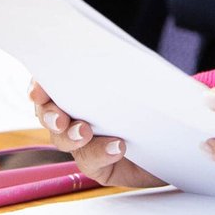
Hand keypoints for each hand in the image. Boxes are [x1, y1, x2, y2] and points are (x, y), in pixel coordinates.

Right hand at [29, 81, 163, 188]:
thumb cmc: (154, 99)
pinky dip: (101, 153)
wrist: (176, 136)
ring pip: (64, 141)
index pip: (48, 84)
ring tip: (85, 132)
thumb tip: (112, 49)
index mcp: (77, 89)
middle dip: (50, 116)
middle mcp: (74, 115)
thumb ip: (123, 68)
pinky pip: (90, 161)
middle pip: (48, 115)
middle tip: (60, 119)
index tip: (38, 90)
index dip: (38, 87)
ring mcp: (83, 142)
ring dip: (72, 136)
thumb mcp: (138, 77)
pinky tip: (117, 146)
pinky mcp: (99, 165)